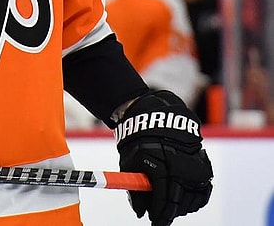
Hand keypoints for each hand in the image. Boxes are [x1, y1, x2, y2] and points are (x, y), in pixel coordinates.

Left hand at [115, 90, 212, 225]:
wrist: (159, 120)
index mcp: (163, 167)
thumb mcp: (130, 164)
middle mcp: (183, 168)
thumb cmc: (139, 143)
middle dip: (169, 212)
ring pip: (193, 200)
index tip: (155, 223)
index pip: (164, 200)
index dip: (159, 215)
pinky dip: (194, 198)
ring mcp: (197, 168)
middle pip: (180, 203)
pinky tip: (183, 198)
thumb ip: (135, 190)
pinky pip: (203, 191)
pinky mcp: (205, 167)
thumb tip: (140, 213)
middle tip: (160, 216)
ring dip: (181, 207)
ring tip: (169, 204)